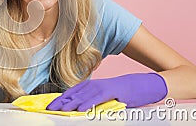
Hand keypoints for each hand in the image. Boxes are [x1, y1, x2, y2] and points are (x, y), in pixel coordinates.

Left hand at [46, 73, 167, 110]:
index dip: (60, 99)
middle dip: (60, 102)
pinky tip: (81, 109)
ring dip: (70, 103)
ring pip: (83, 95)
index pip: (73, 92)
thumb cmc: (129, 93)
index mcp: (94, 86)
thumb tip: (82, 110)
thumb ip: (96, 103)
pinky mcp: (114, 90)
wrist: (147, 85)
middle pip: (74, 93)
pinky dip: (89, 103)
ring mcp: (105, 87)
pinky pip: (98, 97)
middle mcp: (97, 85)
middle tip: (48, 109)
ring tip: (59, 110)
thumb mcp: (109, 99)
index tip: (50, 106)